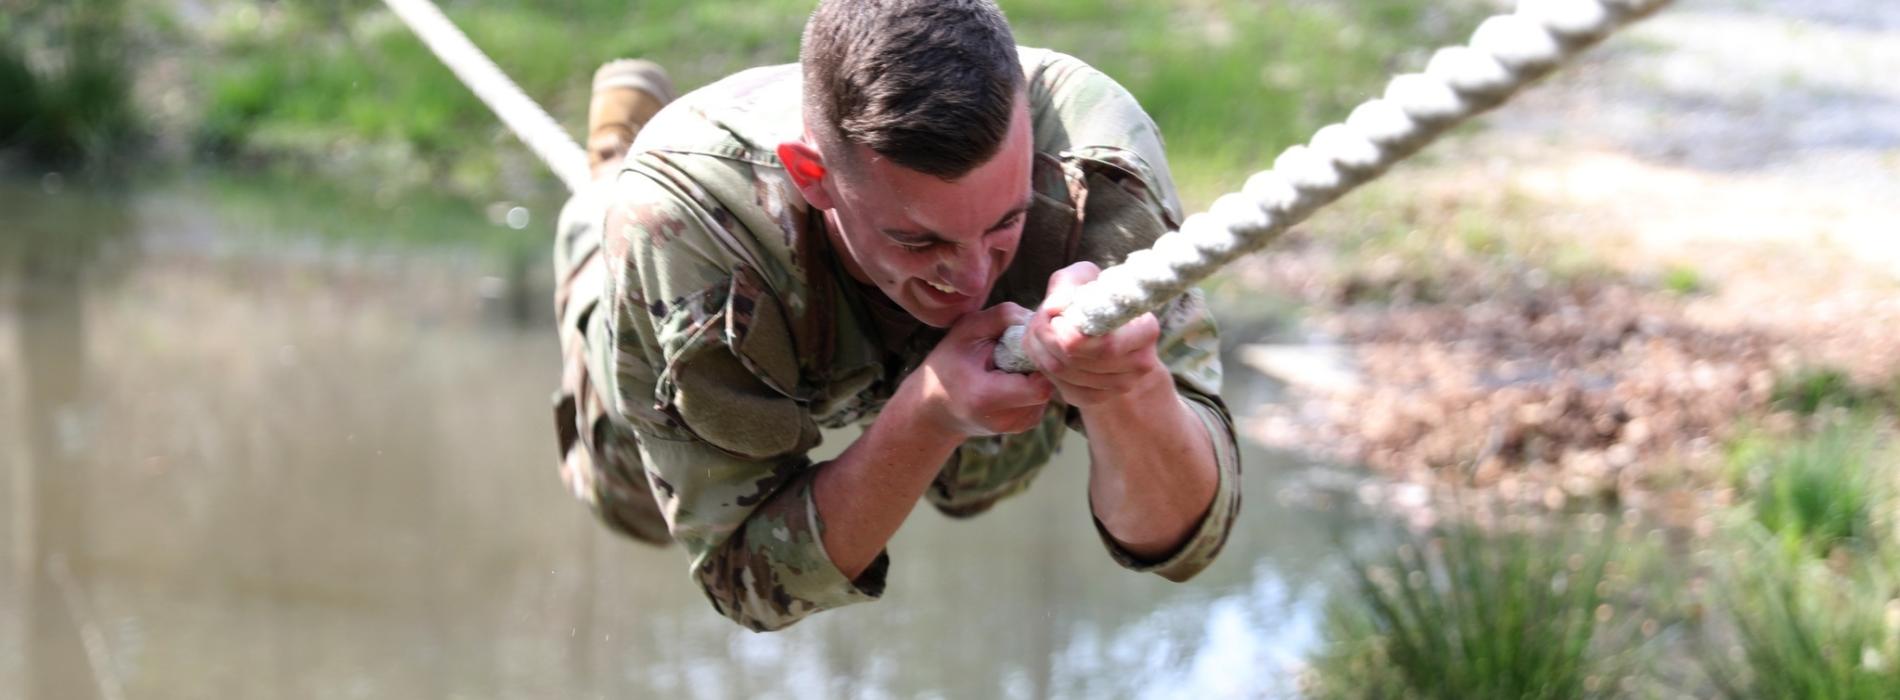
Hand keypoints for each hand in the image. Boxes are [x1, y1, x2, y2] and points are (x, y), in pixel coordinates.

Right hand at [909, 303, 1056, 436]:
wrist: (936, 409)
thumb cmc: (949, 363)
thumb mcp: (966, 330)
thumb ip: (1003, 317)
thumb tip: (1038, 317)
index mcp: (987, 398)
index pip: (1040, 384)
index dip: (1040, 358)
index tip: (1025, 342)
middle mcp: (1006, 419)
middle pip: (1048, 385)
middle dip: (1038, 362)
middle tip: (1015, 351)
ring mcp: (1017, 426)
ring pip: (1049, 389)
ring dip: (1035, 372)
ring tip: (1008, 366)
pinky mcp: (1025, 425)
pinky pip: (1043, 396)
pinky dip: (1033, 383)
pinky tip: (1011, 378)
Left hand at [1022, 262, 1169, 409]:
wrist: (1098, 330)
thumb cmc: (1090, 298)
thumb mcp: (1081, 279)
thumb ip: (1066, 285)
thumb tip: (1053, 308)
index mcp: (1145, 329)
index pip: (1106, 345)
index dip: (1071, 334)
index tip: (1057, 317)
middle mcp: (1141, 362)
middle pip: (1080, 360)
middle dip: (1048, 340)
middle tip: (1039, 323)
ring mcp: (1122, 385)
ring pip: (1067, 375)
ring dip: (1042, 352)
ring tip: (1040, 334)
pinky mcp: (1099, 397)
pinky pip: (1065, 390)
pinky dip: (1047, 371)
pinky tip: (1046, 353)